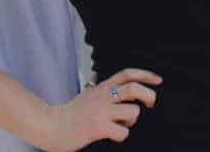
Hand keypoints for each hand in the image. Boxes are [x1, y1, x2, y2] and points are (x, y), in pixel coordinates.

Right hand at [38, 68, 161, 150]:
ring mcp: (101, 111)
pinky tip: (112, 136)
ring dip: (131, 120)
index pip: (127, 73)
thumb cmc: (70, 115)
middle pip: (134, 88)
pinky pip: (123, 132)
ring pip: (133, 112)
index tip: (158, 80)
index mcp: (101, 88)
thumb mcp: (88, 96)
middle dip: (148, 96)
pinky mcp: (98, 127)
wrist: (51, 126)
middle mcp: (102, 96)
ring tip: (121, 124)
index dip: (145, 75)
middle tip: (150, 104)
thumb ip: (102, 92)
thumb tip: (117, 90)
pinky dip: (121, 136)